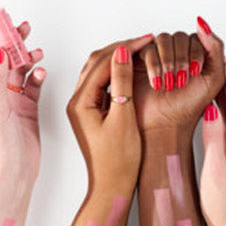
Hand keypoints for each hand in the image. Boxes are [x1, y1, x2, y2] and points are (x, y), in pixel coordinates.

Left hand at [0, 23, 44, 192]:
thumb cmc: (0, 147)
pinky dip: (38, 77)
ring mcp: (11, 100)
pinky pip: (33, 85)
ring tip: (37, 53)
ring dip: (29, 60)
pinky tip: (42, 73)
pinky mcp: (27, 108)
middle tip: (24, 28)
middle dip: (14, 44)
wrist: (17, 172)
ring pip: (20, 71)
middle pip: (4, 61)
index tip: (5, 24)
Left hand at [66, 34, 153, 194]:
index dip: (126, 47)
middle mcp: (77, 102)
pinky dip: (118, 74)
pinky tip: (135, 71)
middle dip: (121, 48)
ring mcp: (84, 108)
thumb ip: (122, 83)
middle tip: (146, 40)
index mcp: (80, 102)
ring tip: (143, 51)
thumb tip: (123, 52)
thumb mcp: (123, 117)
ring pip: (99, 72)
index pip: (102, 63)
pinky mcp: (92, 114)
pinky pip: (103, 85)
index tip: (147, 39)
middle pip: (97, 63)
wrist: (112, 186)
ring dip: (119, 59)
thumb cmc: (118, 161)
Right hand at [132, 17, 224, 137]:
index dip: (195, 54)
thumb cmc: (188, 108)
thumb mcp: (214, 78)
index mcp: (199, 55)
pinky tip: (156, 82)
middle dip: (181, 59)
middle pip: (179, 37)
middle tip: (180, 82)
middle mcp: (179, 53)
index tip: (194, 74)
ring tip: (168, 83)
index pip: (198, 37)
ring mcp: (159, 55)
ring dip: (167, 61)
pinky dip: (153, 64)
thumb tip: (202, 23)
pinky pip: (147, 48)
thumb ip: (215, 48)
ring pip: (163, 39)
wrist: (164, 125)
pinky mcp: (141, 60)